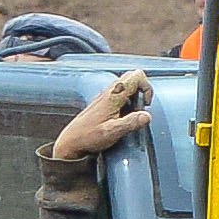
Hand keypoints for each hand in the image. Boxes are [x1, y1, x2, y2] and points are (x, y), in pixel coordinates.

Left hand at [44, 71, 158, 173]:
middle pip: (133, 77)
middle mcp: (109, 92)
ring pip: (127, 87)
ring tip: (130, 115)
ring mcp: (106, 97)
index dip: (146, 87)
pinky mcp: (104, 104)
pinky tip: (122, 119)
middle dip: (142, 90)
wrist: (71, 142)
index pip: (136, 76)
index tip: (145, 104)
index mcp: (113, 95)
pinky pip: (121, 96)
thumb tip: (147, 116)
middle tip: (140, 107)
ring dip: (135, 99)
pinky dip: (127, 104)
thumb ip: (130, 123)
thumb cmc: (87, 137)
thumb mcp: (112, 132)